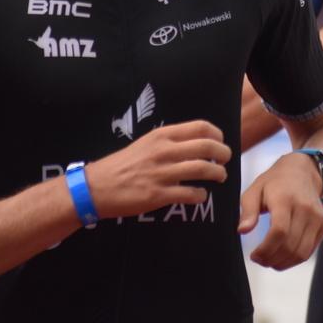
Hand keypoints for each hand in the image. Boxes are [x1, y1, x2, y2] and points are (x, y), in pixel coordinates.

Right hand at [85, 120, 230, 219]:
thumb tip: (194, 144)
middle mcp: (163, 151)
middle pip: (207, 146)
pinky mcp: (158, 195)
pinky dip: (201, 195)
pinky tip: (200, 195)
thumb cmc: (121, 165)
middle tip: (226, 160)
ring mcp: (162, 173)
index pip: (200, 127)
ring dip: (218, 173)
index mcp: (161, 136)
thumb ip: (168, 142)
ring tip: (219, 176)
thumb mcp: (145, 144)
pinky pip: (191, 193)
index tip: (220, 141)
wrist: (97, 187)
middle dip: (223, 153)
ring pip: (203, 169)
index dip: (217, 134)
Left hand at [238, 151, 322, 269]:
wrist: (303, 172)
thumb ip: (248, 210)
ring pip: (301, 253)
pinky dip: (294, 260)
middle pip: (289, 245)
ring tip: (269, 261)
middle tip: (259, 260)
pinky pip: (309, 251)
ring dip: (283, 263)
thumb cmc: (275, 182)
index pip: (279, 231)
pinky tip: (282, 257)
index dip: (266, 249)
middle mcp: (305, 208)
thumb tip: (242, 230)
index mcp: (285, 198)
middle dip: (271, 259)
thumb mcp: (254, 190)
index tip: (254, 255)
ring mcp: (317, 218)